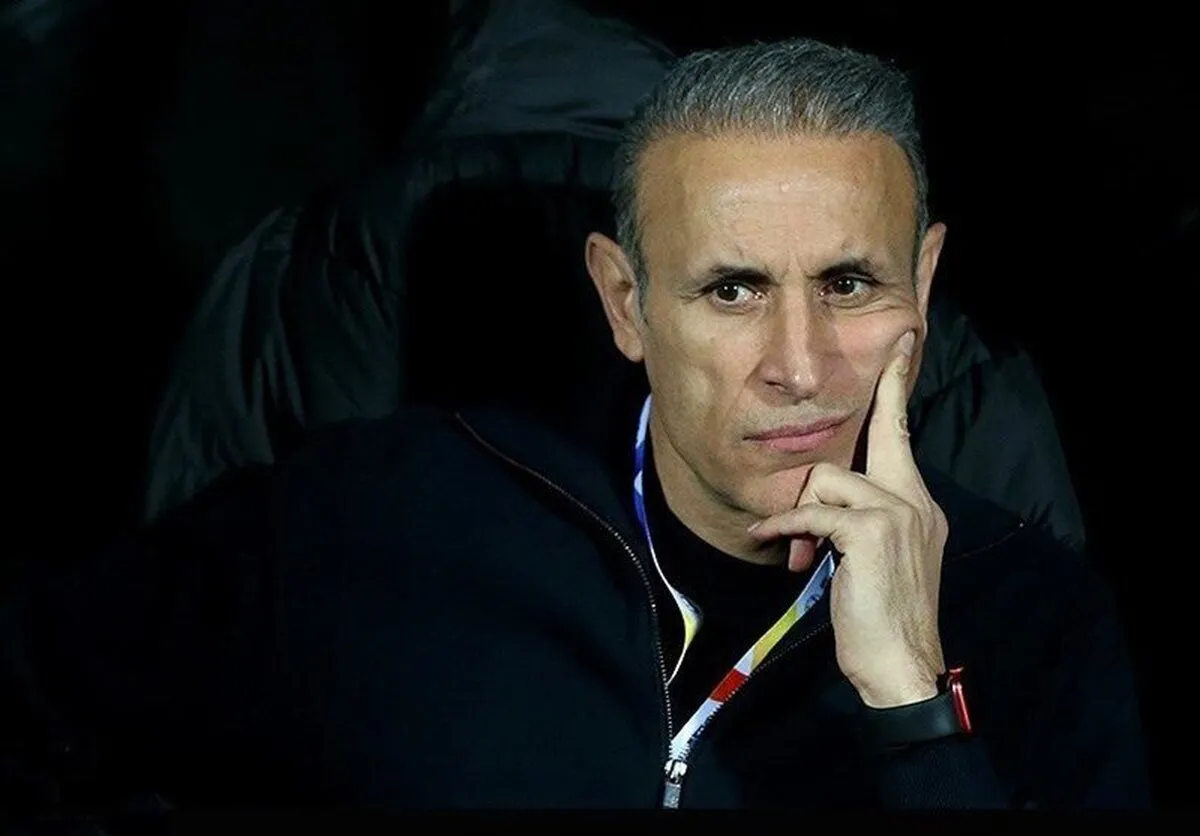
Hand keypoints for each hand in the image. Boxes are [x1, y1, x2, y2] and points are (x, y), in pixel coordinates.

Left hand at [746, 331, 948, 707]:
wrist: (901, 664)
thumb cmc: (882, 617)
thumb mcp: (876, 560)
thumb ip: (858, 521)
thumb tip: (815, 509)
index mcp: (918, 503)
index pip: (902, 434)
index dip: (896, 387)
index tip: (901, 342)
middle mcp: (914, 499)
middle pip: (859, 447)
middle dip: (839, 457)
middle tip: (848, 449)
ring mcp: (896, 512)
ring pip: (824, 479)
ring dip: (800, 517)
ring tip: (801, 554)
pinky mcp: (870, 530)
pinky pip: (812, 512)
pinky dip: (787, 529)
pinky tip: (781, 548)